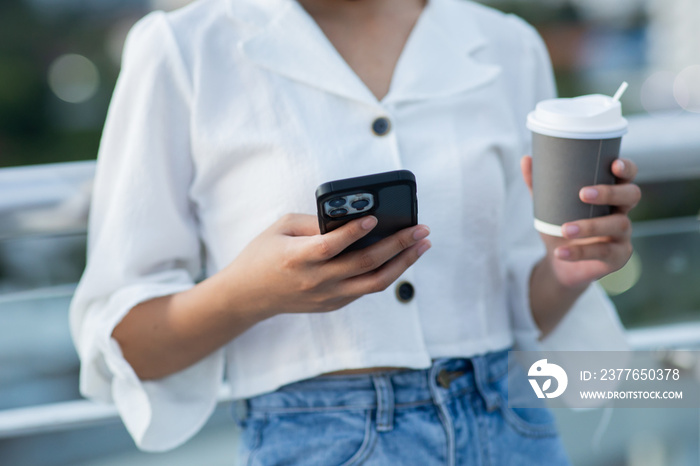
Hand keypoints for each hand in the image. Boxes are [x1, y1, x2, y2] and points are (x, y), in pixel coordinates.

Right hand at [220, 213, 430, 316]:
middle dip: (397, 245)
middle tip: (420, 229)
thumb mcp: (281, 228)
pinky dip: (387, 272)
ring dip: (403, 263)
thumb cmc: (264, 254)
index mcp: (297, 258)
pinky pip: (366, 288)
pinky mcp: (333, 304)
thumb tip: (352, 217)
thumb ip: (314, 223)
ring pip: (374, 282)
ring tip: (422, 245)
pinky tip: (401, 257)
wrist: (248, 296)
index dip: (353, 232)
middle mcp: (315, 281)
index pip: (330, 246)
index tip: (375, 218)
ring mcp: (327, 296)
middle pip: (364, 264)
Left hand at [521, 156, 640, 288]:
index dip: (627, 168)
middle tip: (583, 194)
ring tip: (564, 229)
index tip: (614, 164)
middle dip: (610, 192)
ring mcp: (623, 235)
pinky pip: (603, 253)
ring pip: (619, 225)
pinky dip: (579, 253)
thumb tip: (526, 159)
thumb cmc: (559, 225)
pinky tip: (560, 252)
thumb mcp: (548, 205)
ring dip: (590, 226)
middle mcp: (622, 211)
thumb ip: (539, 184)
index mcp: (610, 194)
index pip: (627, 176)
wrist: (559, 262)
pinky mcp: (618, 257)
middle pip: (632, 195)